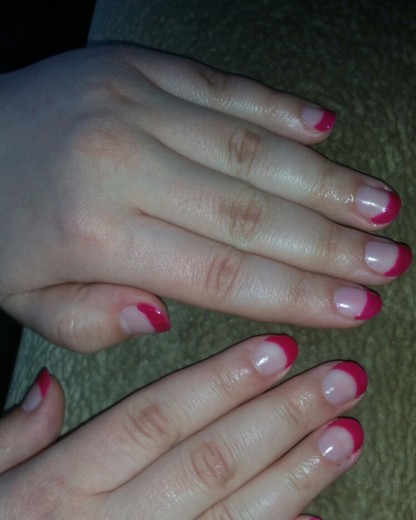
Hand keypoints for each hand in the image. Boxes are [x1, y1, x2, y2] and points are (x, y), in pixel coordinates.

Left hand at [0, 46, 409, 351]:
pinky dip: (279, 108)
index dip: (298, 294)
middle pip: (253, 212)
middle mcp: (122, 161)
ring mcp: (133, 103)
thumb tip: (166, 316)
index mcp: (97, 232)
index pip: (223, 273)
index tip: (355, 308)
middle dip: (331, 242)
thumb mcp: (26, 302)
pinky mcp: (136, 66)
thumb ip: (96, 321)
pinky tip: (326, 128)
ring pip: (252, 148)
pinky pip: (223, 86)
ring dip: (324, 179)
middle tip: (389, 261)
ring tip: (380, 205)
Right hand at [0, 336, 366, 519]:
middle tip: (340, 382)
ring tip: (346, 437)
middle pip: (210, 464)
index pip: (157, 419)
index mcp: (54, 495)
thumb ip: (14, 440)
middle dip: (285, 415)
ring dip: (298, 478)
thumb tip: (49, 386)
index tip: (277, 352)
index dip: (224, 380)